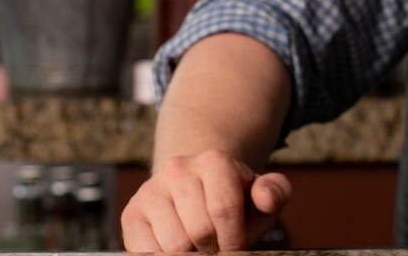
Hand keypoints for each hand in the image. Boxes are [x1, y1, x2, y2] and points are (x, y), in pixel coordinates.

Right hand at [120, 149, 290, 252]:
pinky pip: (147, 251)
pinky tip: (179, 247)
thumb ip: (275, 192)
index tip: (237, 247)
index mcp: (214, 161)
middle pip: (199, 229)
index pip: (224, 209)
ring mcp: (151, 190)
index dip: (234, 239)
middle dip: (213, 249)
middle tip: (217, 247)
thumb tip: (265, 198)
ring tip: (199, 246)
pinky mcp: (132, 213)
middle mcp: (178, 168)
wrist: (198, 193)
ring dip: (191, 254)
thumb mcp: (261, 194)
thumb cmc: (235, 200)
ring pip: (173, 244)